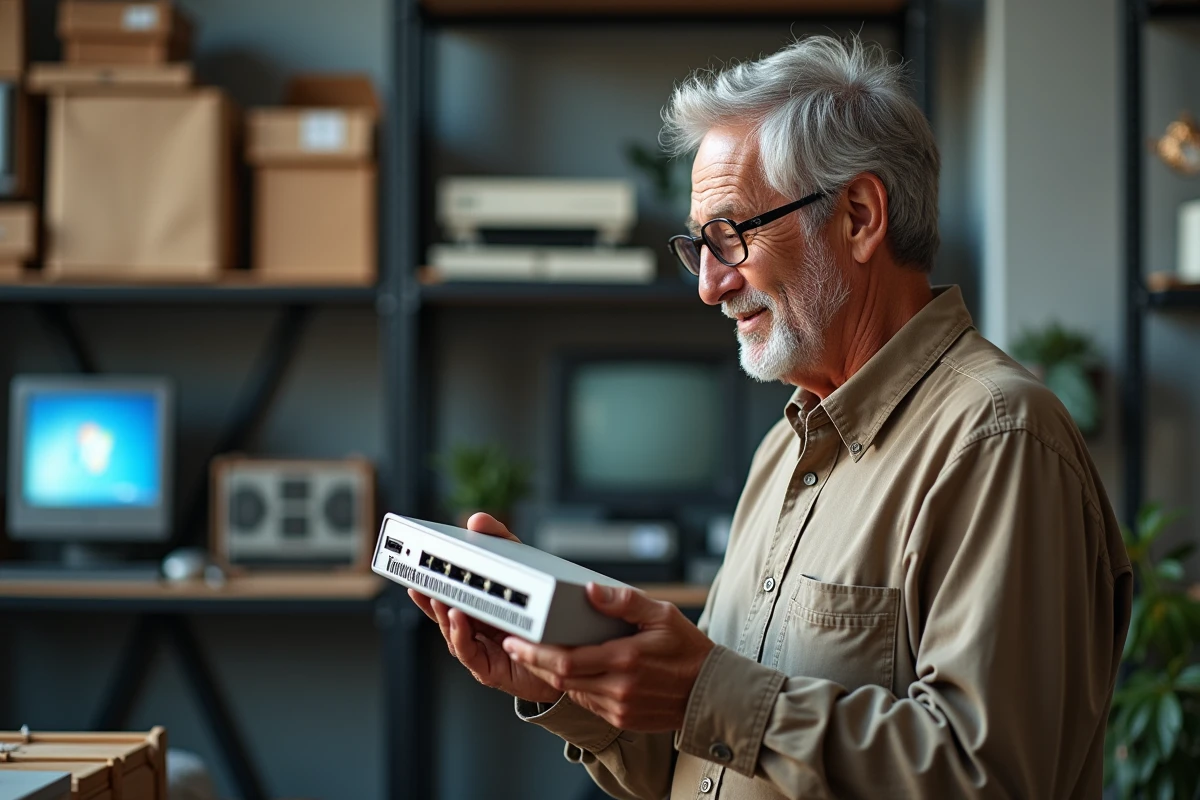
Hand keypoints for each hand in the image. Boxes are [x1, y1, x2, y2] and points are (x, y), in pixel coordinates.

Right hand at [407, 512, 562, 704]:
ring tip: (438, 597)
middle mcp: (473, 630)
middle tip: (417, 583)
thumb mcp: (521, 563)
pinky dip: (459, 634)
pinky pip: (468, 652)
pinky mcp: (489, 668)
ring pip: (452, 633)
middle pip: (442, 614)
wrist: (570, 649)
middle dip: (428, 599)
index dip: (426, 585)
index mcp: (474, 607)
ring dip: (443, 615)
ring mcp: (479, 649)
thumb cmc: (541, 609)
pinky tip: (459, 617)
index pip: (443, 595)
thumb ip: (499, 539)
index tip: (412, 571)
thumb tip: (476, 519)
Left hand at [501, 583, 714, 732]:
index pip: (566, 659)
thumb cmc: (689, 649)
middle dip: (533, 662)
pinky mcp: (622, 718)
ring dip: (551, 675)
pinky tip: (569, 670)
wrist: (712, 692)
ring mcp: (619, 707)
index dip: (535, 652)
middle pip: (561, 678)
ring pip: (571, 691)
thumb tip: (590, 590)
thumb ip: (624, 601)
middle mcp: (619, 688)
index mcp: (626, 659)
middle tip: (514, 646)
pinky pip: (588, 702)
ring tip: (536, 654)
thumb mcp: (662, 614)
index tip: (515, 640)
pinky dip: (574, 686)